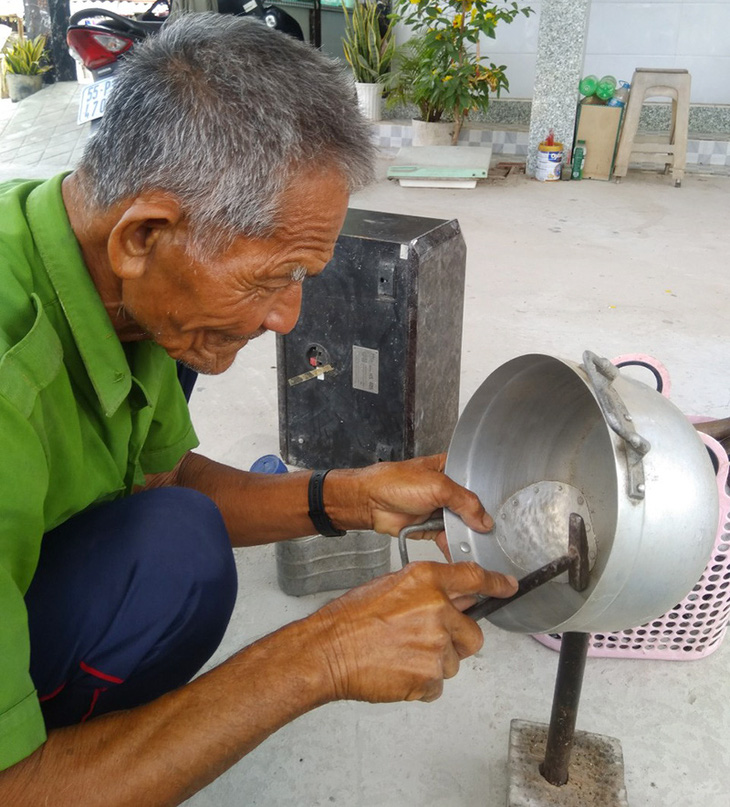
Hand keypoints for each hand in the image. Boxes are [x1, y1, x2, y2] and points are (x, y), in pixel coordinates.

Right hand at [309, 561, 517, 703]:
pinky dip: (421, 682)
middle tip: (425, 639)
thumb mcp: (391, 586)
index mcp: (427, 581)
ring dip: (434, 662)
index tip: (508, 587)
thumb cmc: (351, 618)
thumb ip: (426, 590)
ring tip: (401, 654)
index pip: (475, 578)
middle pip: (473, 633)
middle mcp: (438, 610)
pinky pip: (438, 685)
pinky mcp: (430, 678)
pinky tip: (398, 670)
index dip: (496, 584)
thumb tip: (451, 598)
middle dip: (456, 640)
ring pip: (454, 661)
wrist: (329, 651)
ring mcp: (437, 646)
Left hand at [330, 454, 493, 546]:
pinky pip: (448, 538)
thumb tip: (484, 519)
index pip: (476, 482)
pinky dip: (454, 545)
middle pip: (471, 506)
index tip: (500, 509)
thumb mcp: (438, 486)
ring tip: (479, 544)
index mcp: (449, 469)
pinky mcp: (430, 527)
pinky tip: (463, 551)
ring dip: (467, 534)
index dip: (488, 495)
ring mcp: (438, 509)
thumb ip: (465, 502)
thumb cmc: (394, 482)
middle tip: (491, 531)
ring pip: (461, 524)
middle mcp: (446, 489)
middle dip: (478, 519)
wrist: (368, 502)